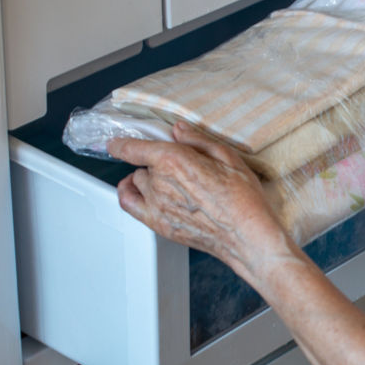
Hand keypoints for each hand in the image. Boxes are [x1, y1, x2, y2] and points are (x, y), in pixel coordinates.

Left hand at [108, 122, 299, 278]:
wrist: (246, 234)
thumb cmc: (242, 198)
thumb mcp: (228, 157)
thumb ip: (198, 141)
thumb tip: (179, 130)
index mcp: (174, 160)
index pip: (134, 148)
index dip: (122, 143)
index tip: (117, 142)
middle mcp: (160, 181)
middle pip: (142, 165)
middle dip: (155, 163)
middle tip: (176, 167)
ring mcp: (156, 204)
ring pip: (136, 183)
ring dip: (146, 179)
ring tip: (164, 181)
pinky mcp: (158, 223)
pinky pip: (129, 205)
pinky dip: (129, 195)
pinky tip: (141, 194)